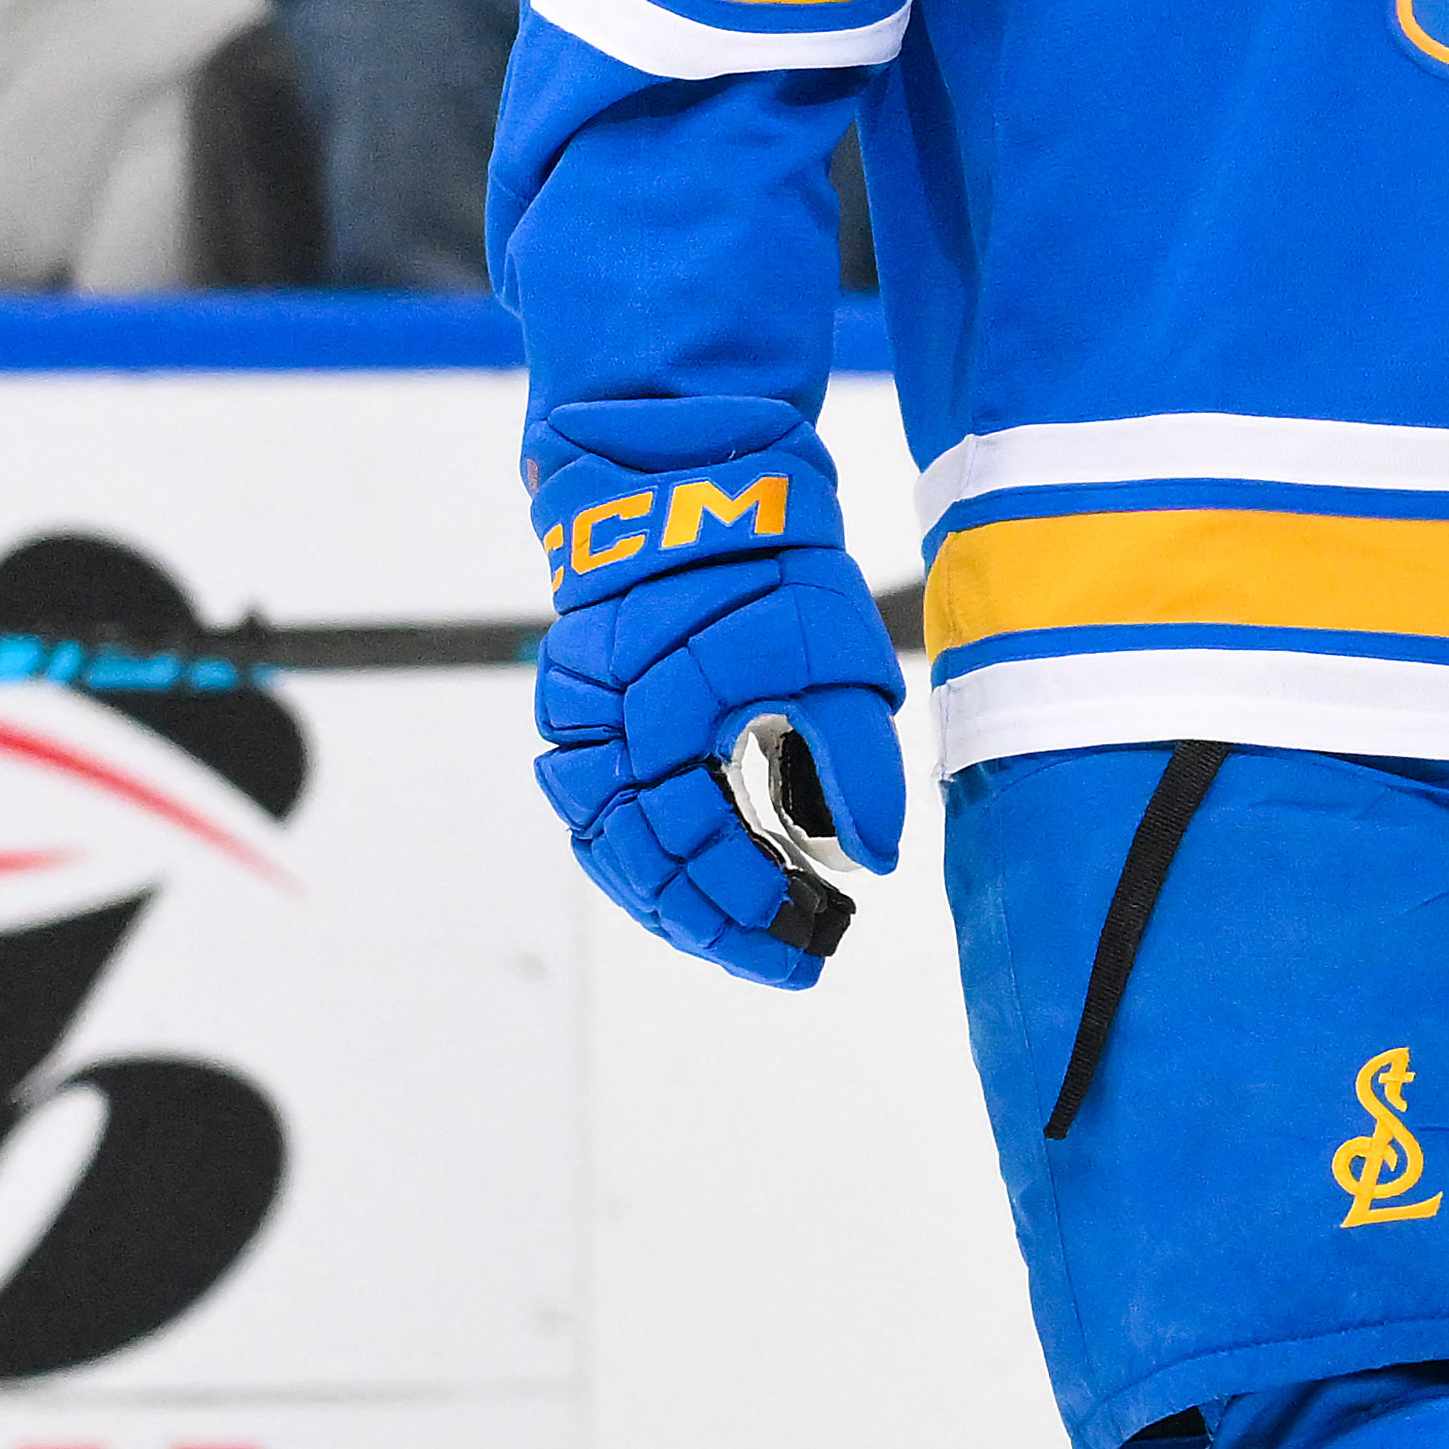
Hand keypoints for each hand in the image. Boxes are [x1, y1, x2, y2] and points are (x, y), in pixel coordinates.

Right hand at [525, 400, 905, 989]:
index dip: (752, 902)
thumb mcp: (837, 659)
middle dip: (718, 922)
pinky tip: (694, 888)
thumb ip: (856, 765)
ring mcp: (576, 724)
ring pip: (610, 849)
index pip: (699, 842)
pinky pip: (596, 814)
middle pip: (645, 863)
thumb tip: (874, 860)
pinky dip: (644, 860)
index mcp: (667, 713)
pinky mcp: (573, 717)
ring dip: (675, 902)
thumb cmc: (773, 571)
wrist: (692, 490)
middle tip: (789, 957)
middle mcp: (603, 729)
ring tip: (746, 938)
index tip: (811, 940)